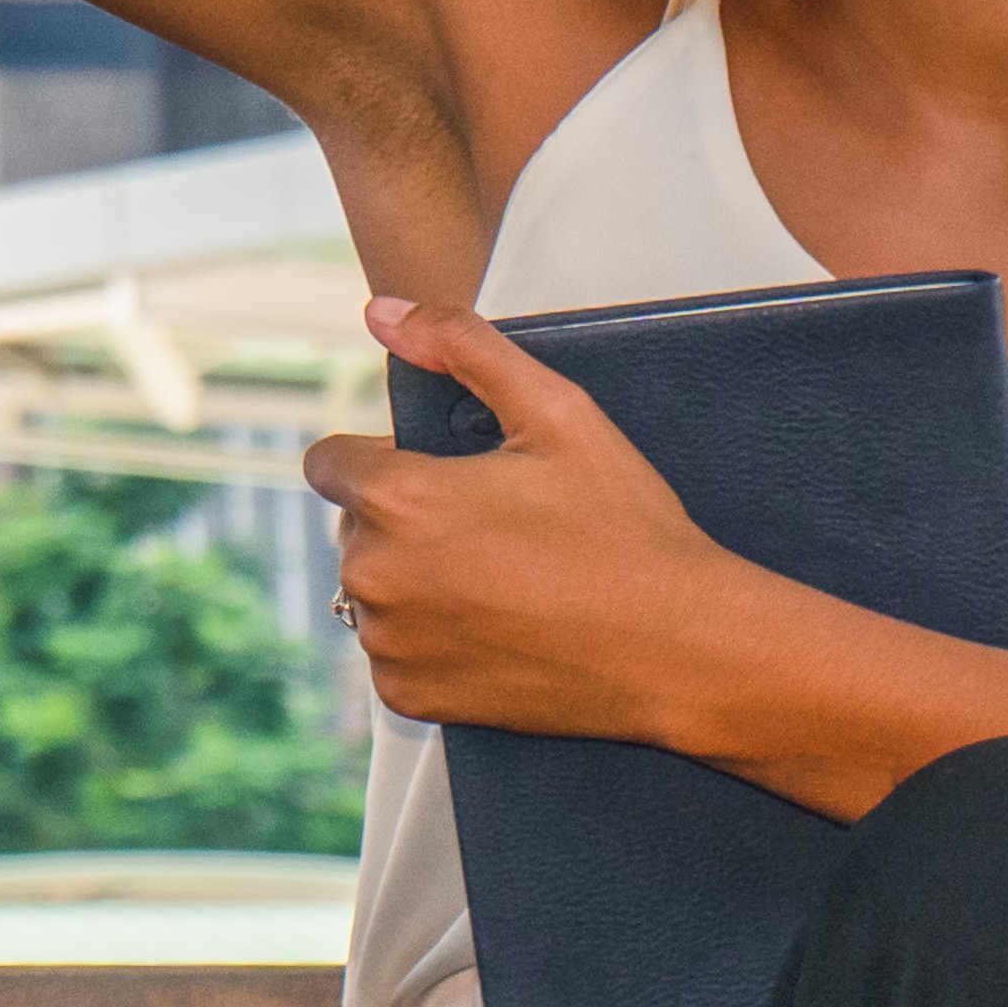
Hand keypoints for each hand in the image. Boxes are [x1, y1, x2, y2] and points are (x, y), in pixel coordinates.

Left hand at [298, 300, 749, 746]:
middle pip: (354, 527)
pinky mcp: (410, 695)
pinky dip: (429, 642)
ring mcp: (391, 642)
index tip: (442, 476)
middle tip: (494, 530)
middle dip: (404, 520)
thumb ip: (462, 347)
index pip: (328, 463)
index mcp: (399, 499)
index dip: (384, 460)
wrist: (680, 647)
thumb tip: (383, 311)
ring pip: (371, 592)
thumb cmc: (625, 531)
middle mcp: (376, 574)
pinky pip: (393, 653)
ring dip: (414, 581)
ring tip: (502, 580)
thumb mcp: (558, 413)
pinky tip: (496, 628)